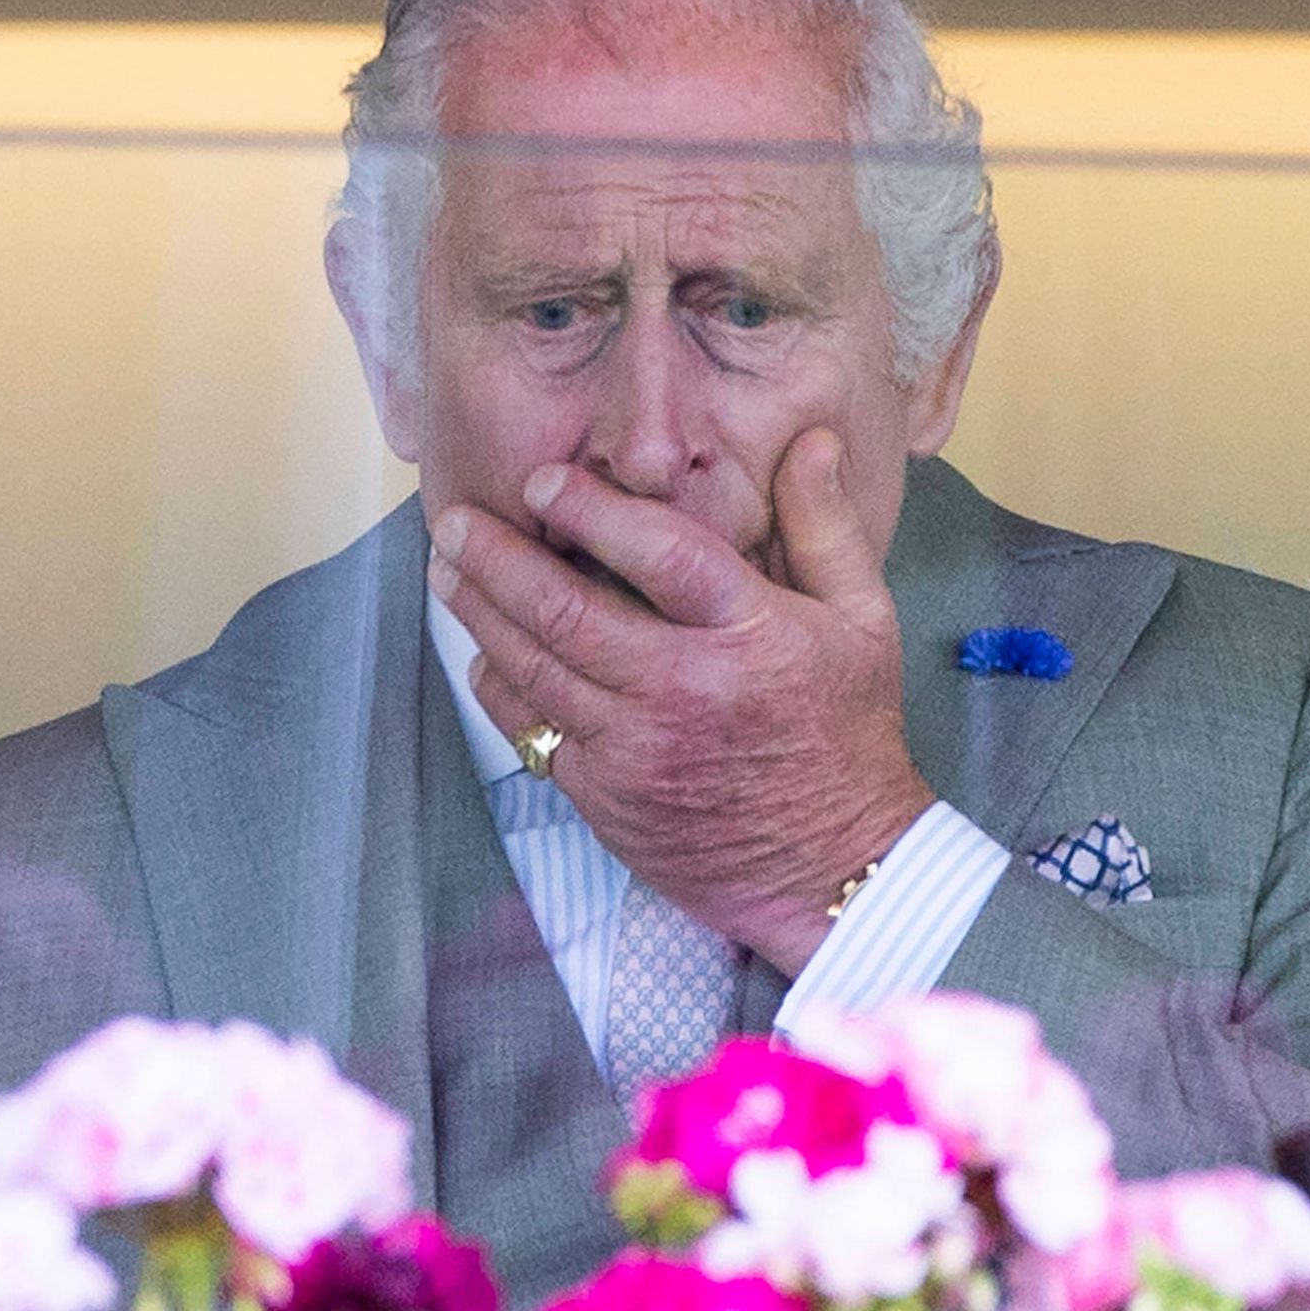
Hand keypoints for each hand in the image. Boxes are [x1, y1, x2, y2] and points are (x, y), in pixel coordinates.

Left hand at [429, 430, 935, 974]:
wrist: (833, 868)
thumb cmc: (846, 733)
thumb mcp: (863, 621)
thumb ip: (824, 527)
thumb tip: (812, 442)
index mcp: (750, 636)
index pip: (660, 556)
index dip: (593, 512)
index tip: (543, 482)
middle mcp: (683, 690)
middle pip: (565, 612)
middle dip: (497, 560)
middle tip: (453, 522)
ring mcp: (635, 748)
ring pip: (533, 669)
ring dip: (480, 615)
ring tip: (446, 571)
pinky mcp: (604, 796)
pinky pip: (532, 731)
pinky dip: (500, 687)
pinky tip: (483, 653)